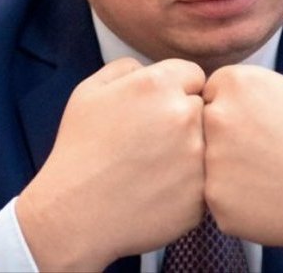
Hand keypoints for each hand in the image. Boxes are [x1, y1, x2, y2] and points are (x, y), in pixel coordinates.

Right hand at [16, 58, 206, 269]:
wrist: (73, 213)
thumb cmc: (79, 150)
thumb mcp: (89, 92)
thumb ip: (125, 69)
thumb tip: (149, 70)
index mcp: (159, 85)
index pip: (193, 75)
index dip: (176, 90)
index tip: (157, 111)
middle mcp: (185, 116)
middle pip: (204, 108)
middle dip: (185, 119)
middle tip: (154, 141)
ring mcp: (198, 158)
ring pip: (209, 145)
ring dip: (191, 152)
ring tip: (155, 167)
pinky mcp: (202, 194)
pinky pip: (206, 180)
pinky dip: (189, 185)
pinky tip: (158, 191)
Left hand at [201, 65, 282, 270]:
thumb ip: (252, 87)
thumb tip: (222, 89)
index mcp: (236, 83)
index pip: (211, 94)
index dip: (235, 113)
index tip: (259, 128)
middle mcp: (217, 117)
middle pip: (204, 128)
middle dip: (226, 141)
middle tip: (263, 155)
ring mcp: (213, 161)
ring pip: (206, 165)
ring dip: (229, 173)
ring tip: (270, 177)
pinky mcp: (215, 200)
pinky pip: (217, 198)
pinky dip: (237, 202)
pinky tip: (268, 199)